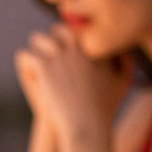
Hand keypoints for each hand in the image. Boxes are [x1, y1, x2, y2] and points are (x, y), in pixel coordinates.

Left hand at [15, 24, 134, 141]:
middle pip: (56, 29)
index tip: (64, 54)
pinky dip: (25, 64)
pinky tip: (31, 75)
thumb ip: (126, 61)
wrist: (87, 123)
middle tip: (48, 58)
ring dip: (36, 50)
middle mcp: (77, 44)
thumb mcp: (124, 82)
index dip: (68, 40)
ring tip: (37, 66)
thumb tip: (122, 48)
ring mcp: (58, 53)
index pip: (74, 28)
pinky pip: (25, 55)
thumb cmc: (106, 107)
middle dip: (51, 41)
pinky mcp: (43, 65)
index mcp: (94, 44)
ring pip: (37, 39)